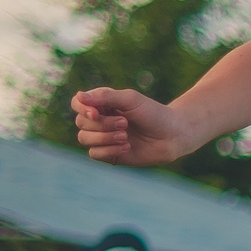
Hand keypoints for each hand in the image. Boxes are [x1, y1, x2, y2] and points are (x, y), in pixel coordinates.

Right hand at [73, 87, 195, 166]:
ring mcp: (104, 138)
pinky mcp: (110, 154)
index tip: (95, 113)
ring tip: (126, 136)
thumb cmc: (153, 114)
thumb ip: (105, 97)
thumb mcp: (130, 100)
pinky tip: (127, 147)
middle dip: (102, 124)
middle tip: (125, 123)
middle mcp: (100, 120)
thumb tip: (79, 96)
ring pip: (84, 138)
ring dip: (104, 137)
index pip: (77, 104)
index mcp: (103, 104)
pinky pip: (94, 154)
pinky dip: (108, 150)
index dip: (82, 109)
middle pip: (81, 123)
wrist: (173, 135)